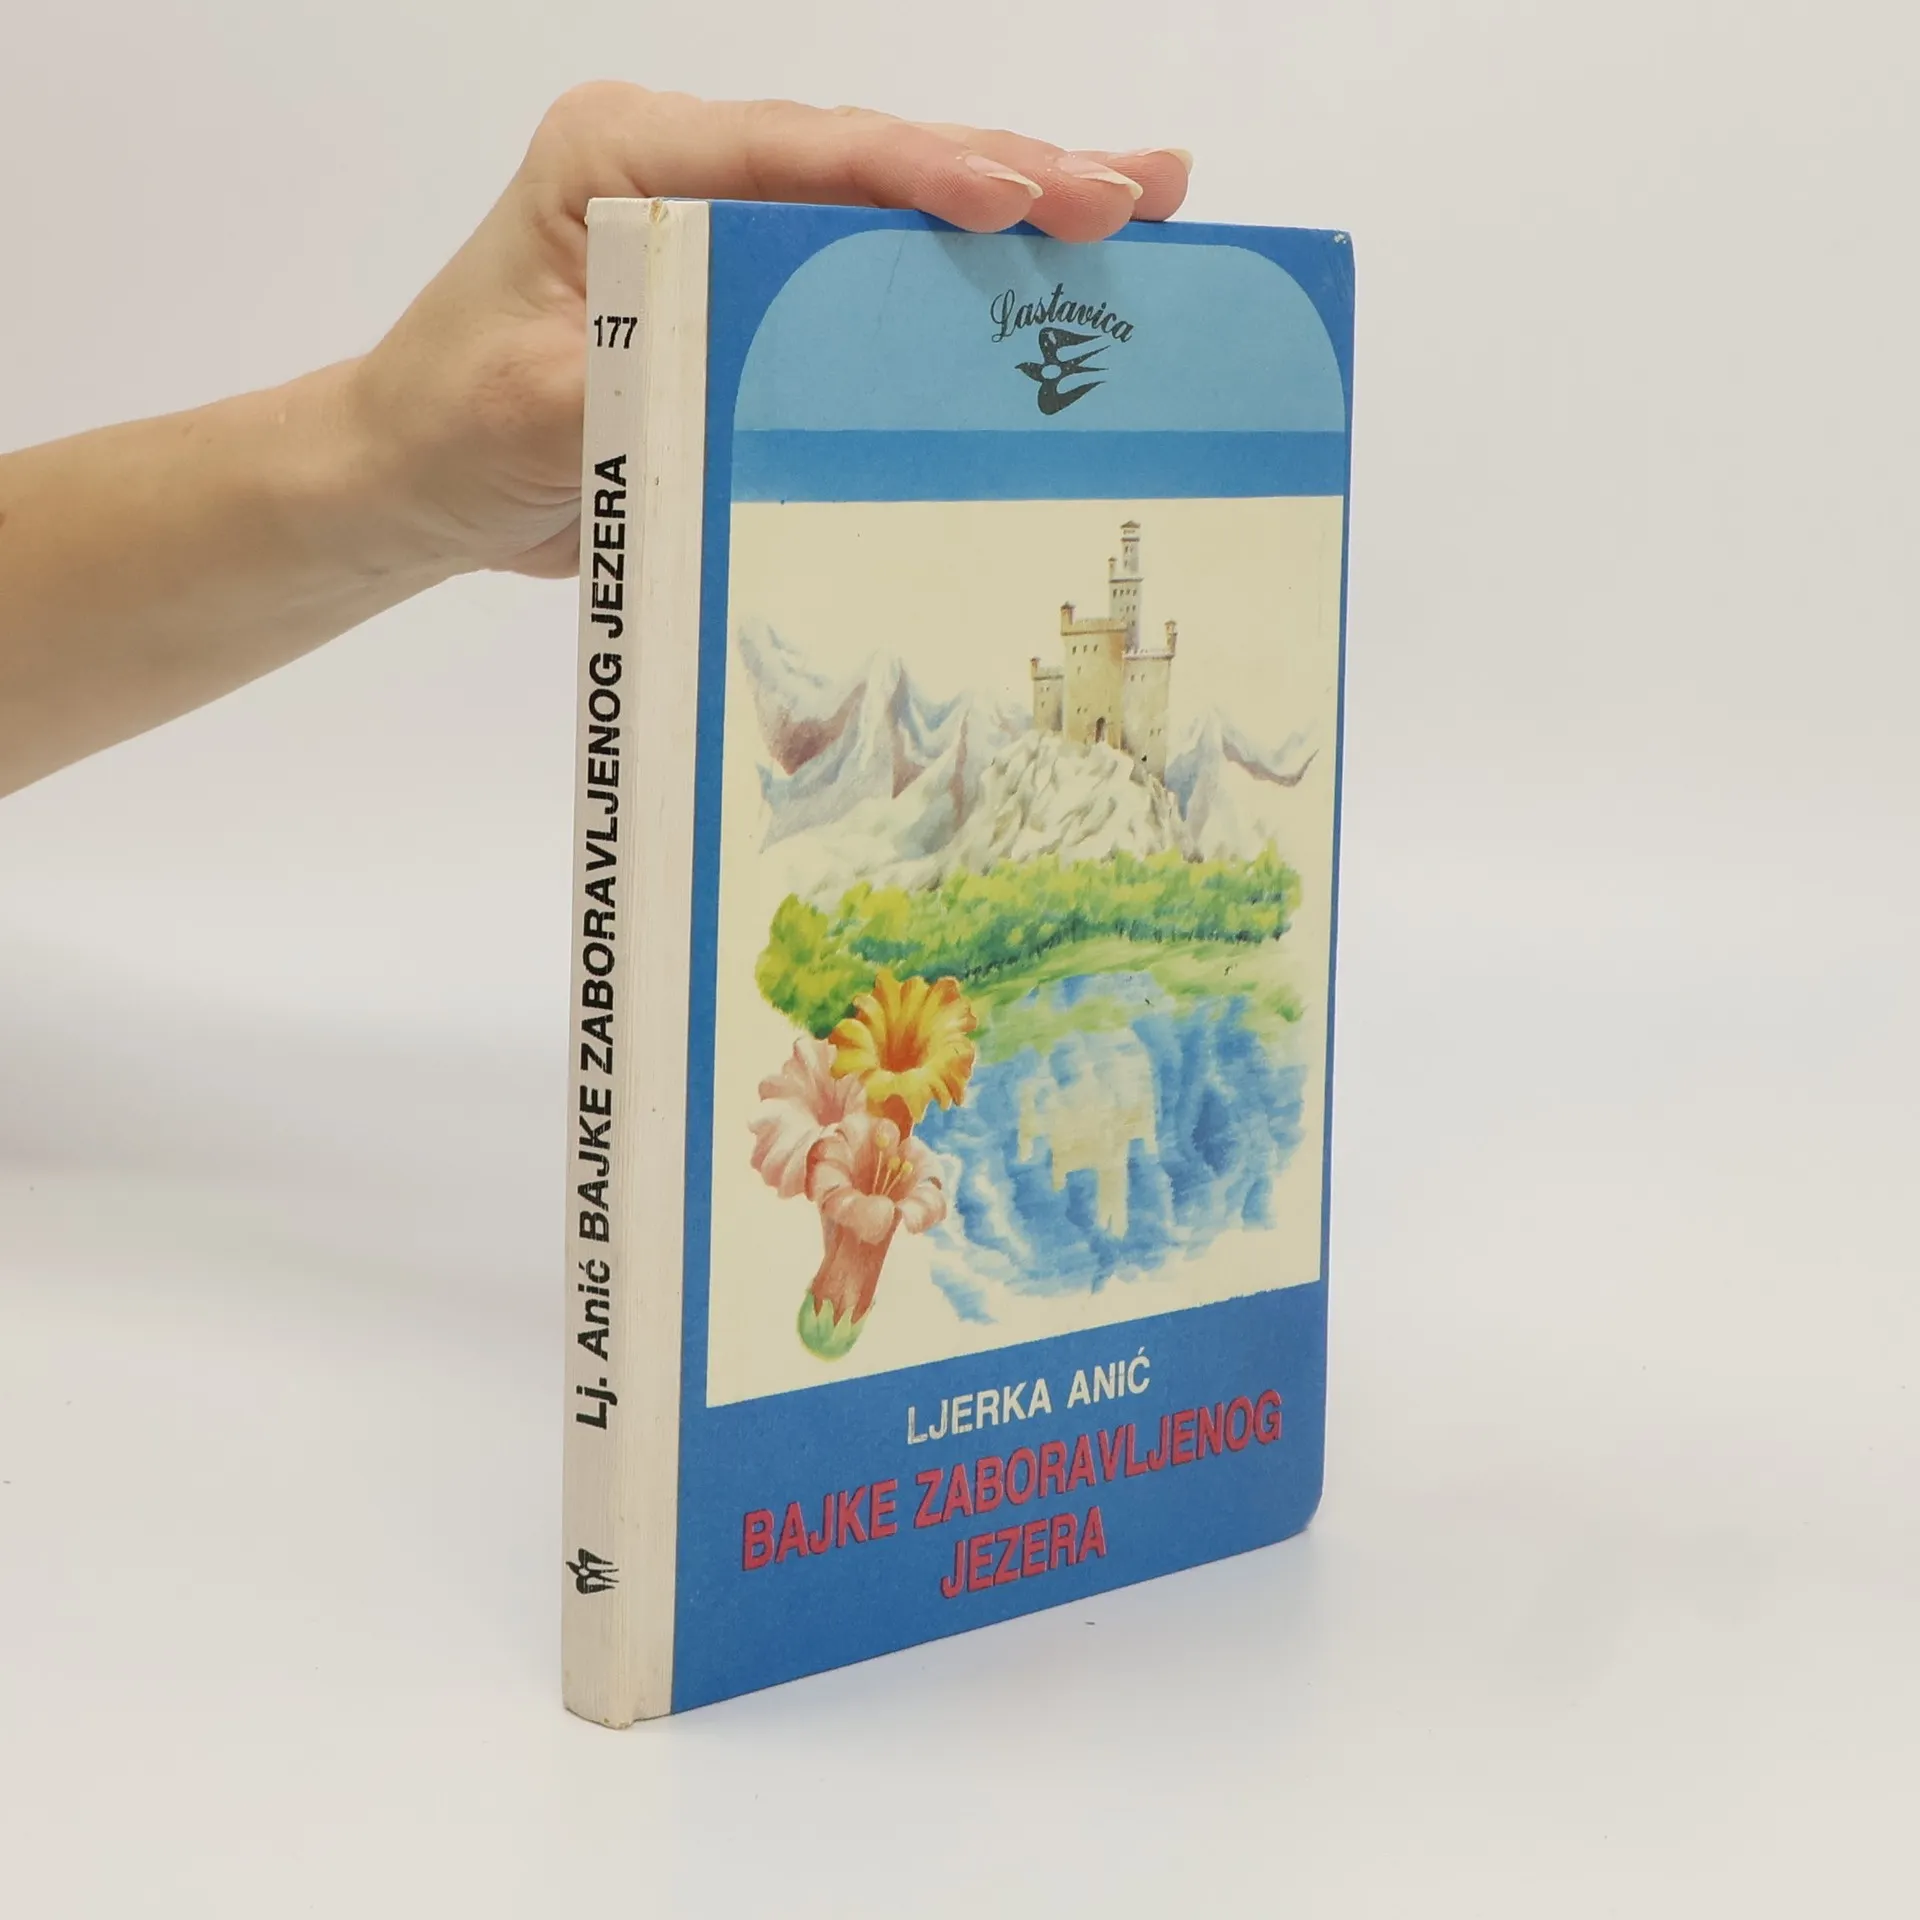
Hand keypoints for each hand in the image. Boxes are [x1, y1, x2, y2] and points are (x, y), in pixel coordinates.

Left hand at [351, 85, 1192, 579]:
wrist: (417, 478)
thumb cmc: (453, 427)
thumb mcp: (534, 406)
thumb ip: (638, 373)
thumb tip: (753, 372)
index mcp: (623, 157)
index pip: (791, 151)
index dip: (914, 172)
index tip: (1018, 197)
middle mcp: (686, 169)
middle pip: (867, 159)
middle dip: (1009, 173)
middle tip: (1139, 191)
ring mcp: (728, 227)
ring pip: (888, 206)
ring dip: (1014, 209)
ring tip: (1140, 204)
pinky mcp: (754, 293)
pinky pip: (871, 274)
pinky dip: (962, 277)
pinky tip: (1048, 273)